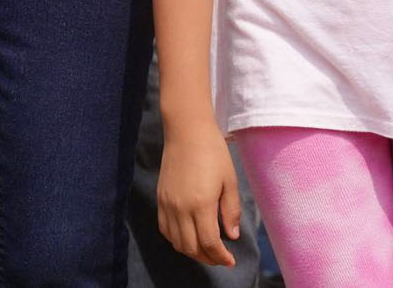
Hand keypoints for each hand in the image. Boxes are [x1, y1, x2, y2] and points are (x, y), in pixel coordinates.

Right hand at [156, 124, 239, 266]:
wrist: (186, 131)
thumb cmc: (213, 152)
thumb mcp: (229, 181)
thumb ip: (231, 211)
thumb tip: (232, 236)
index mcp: (201, 204)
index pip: (209, 243)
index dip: (220, 257)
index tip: (230, 260)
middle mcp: (181, 208)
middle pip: (191, 247)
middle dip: (208, 258)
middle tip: (221, 257)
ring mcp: (167, 204)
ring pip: (176, 241)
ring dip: (192, 251)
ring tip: (206, 249)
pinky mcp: (160, 198)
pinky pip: (165, 228)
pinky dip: (176, 239)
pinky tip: (188, 236)